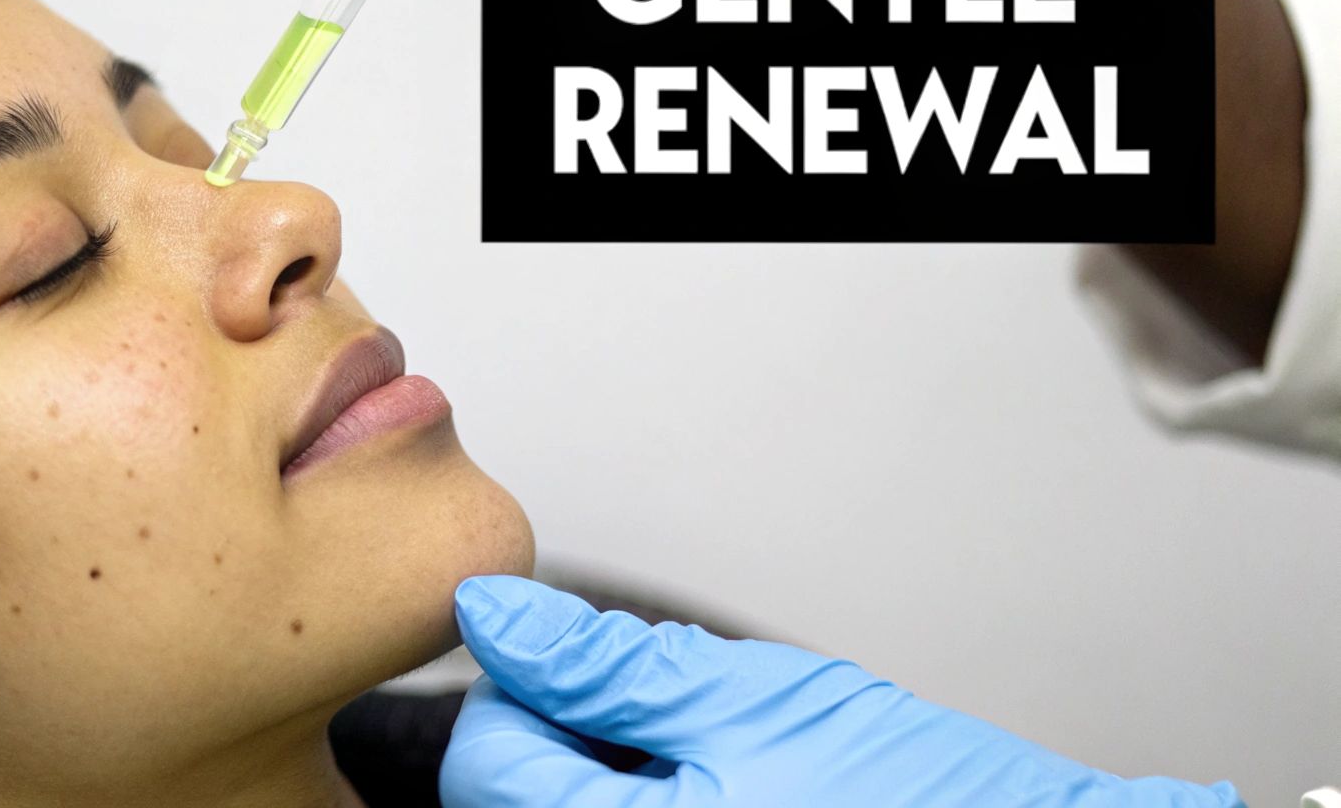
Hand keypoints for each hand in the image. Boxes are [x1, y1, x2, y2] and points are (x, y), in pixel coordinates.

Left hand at [439, 576, 1242, 807]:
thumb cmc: (919, 793)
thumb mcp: (747, 696)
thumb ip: (603, 662)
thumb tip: (494, 615)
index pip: (484, 763)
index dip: (523, 690)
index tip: (587, 667)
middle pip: (514, 801)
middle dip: (563, 736)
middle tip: (659, 710)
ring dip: (603, 773)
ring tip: (703, 754)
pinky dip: (647, 804)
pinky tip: (720, 793)